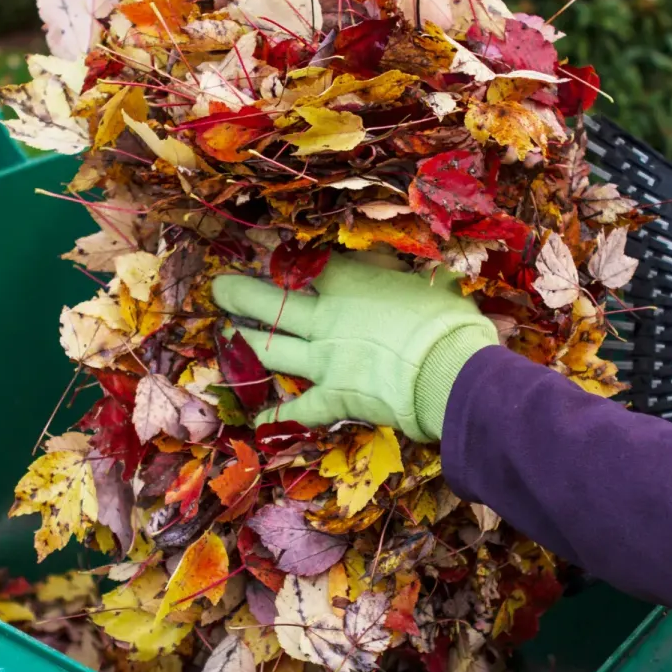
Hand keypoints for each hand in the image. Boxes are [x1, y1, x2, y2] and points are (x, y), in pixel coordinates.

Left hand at [211, 253, 498, 441]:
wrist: (451, 372)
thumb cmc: (447, 320)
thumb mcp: (428, 279)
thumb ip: (398, 271)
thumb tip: (387, 260)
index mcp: (351, 283)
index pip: (309, 265)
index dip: (286, 259)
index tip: (271, 252)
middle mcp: (326, 319)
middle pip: (271, 302)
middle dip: (241, 293)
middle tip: (219, 288)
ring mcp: (324, 361)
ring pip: (271, 348)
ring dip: (246, 340)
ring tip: (227, 331)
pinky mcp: (334, 398)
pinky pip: (297, 411)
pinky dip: (275, 416)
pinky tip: (255, 419)